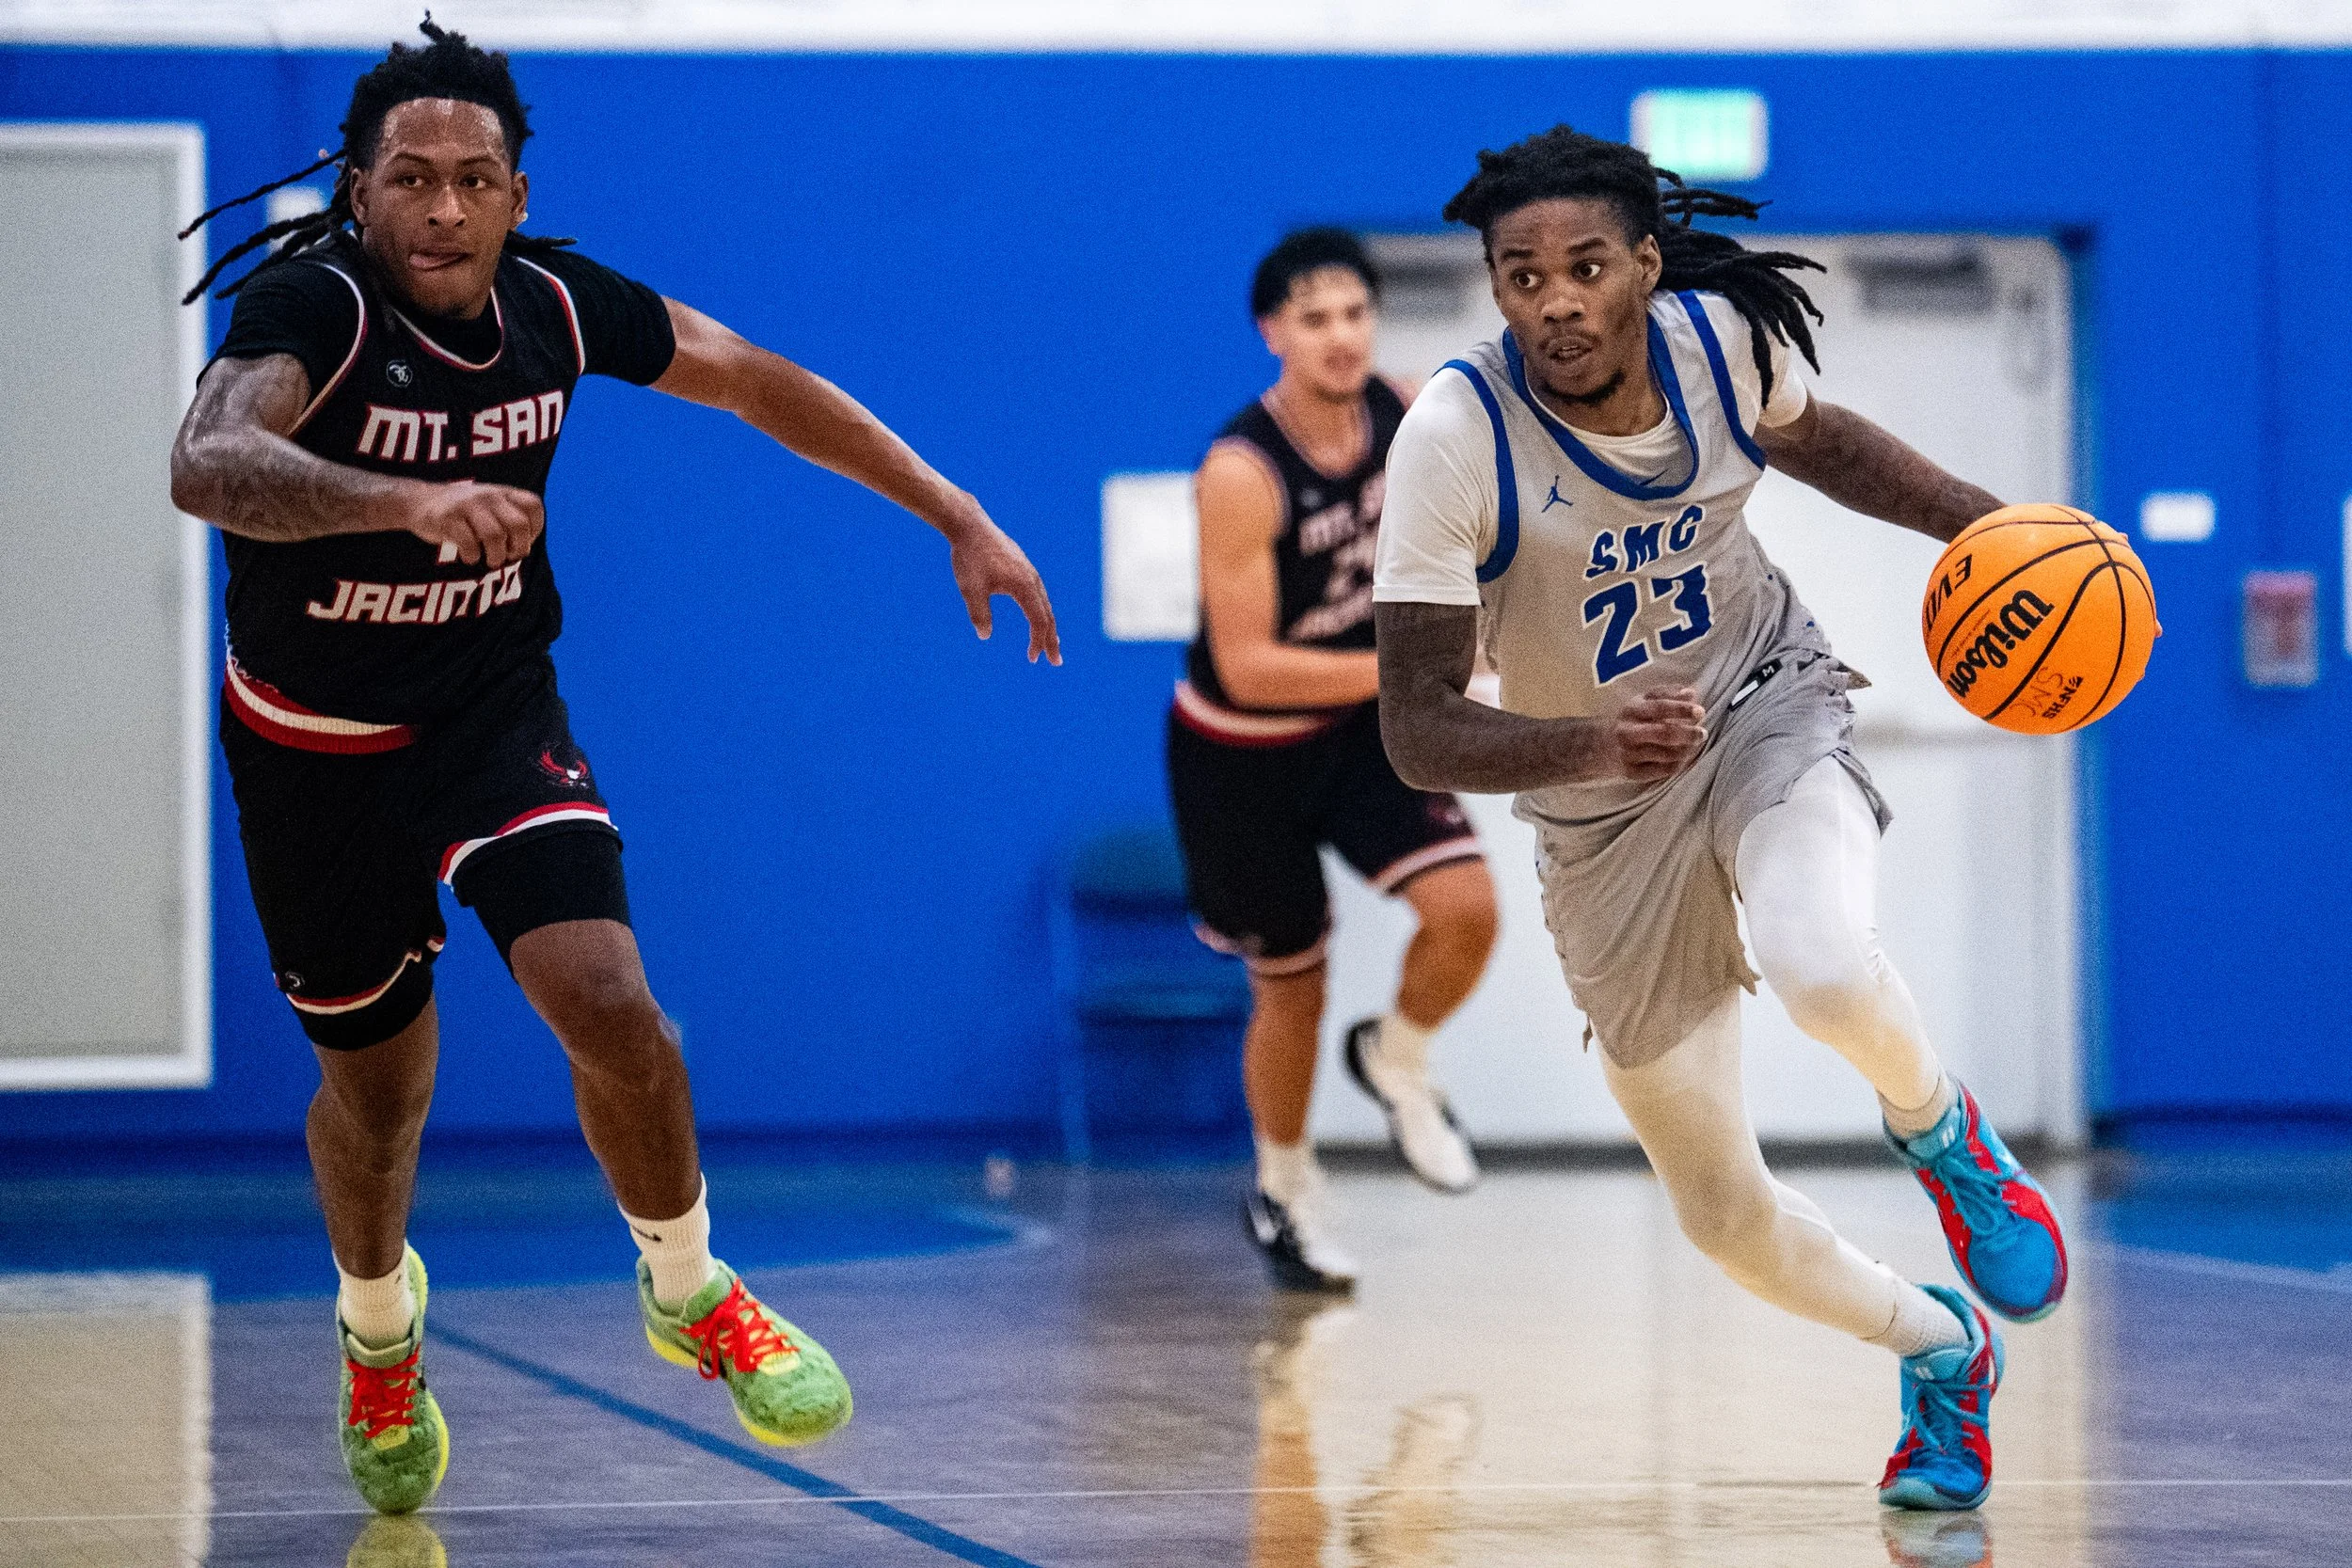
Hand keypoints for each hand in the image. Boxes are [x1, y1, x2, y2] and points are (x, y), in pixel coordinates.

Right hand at [397, 479, 545, 568]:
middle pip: (518, 524)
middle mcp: (488, 495)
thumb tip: (525, 549)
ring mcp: (467, 505)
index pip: (533, 506)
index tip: (521, 542)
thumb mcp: (489, 507)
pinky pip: (469, 543)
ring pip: (495, 536)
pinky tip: (468, 557)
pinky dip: (472, 556)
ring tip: (491, 561)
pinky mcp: (448, 518)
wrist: (418, 501)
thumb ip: (509, 519)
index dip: (534, 529)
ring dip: (496, 557)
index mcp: (502, 492)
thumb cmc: (462, 514)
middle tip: (509, 557)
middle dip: (518, 548)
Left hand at [946, 502, 1061, 664]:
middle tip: (1055, 662)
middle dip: (1051, 640)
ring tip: (1051, 642)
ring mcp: (1029, 572)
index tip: (1032, 659)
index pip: (1039, 621)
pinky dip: (1041, 610)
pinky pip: (1038, 593)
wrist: (970, 526)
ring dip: (1048, 625)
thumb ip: (979, 613)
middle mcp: (1032, 579)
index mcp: (1024, 586)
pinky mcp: (1022, 567)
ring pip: (1045, 603)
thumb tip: (984, 635)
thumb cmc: (970, 557)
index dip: (1038, 642)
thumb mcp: (971, 589)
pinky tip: (1036, 615)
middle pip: (1048, 614)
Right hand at [1612, 687, 1705, 780]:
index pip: (1659, 708)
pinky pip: (1662, 771)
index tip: (1700, 712)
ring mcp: (1628, 754)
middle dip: (1687, 734)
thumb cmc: (1631, 720)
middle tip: (1703, 733)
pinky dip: (1678, 764)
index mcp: (1632, 710)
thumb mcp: (1643, 701)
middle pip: (1662, 734)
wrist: (1600, 747)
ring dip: (1686, 750)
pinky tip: (1683, 757)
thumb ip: (1667, 694)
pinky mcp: (1631, 773)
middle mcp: (1627, 732)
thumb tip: (1692, 693)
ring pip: (1665, 755)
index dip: (1681, 709)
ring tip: (1695, 744)